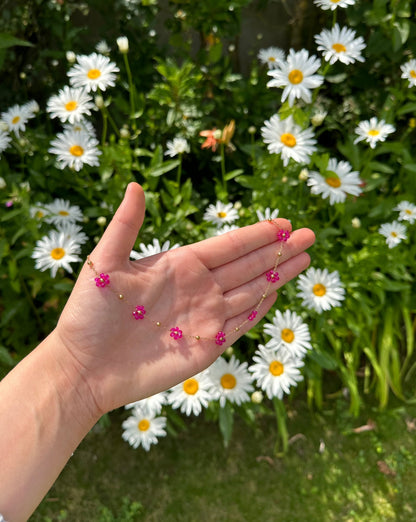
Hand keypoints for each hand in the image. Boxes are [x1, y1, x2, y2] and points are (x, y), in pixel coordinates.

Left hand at [53, 182, 314, 414]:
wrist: (84, 367)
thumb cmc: (89, 314)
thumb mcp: (103, 263)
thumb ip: (125, 225)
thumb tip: (135, 185)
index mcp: (180, 265)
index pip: (229, 245)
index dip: (258, 234)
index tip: (284, 223)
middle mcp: (199, 287)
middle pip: (249, 264)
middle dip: (280, 249)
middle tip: (309, 235)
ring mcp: (205, 316)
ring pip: (251, 290)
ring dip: (278, 275)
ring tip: (304, 259)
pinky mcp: (207, 345)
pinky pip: (240, 323)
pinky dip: (260, 309)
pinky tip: (275, 294)